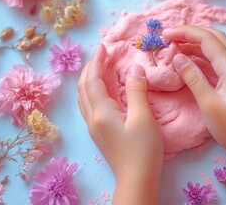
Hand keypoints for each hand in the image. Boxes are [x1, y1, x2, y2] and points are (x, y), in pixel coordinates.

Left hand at [78, 44, 162, 203]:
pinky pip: (88, 105)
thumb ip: (137, 91)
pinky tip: (101, 90)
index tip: (103, 46)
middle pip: (83, 87)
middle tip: (101, 54)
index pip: (93, 80)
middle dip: (90, 67)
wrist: (137, 179)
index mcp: (101, 113)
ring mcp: (93, 127)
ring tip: (99, 67)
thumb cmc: (143, 150)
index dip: (97, 61)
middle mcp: (92, 118)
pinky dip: (92, 91)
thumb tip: (135, 68)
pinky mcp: (99, 133)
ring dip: (88, 79)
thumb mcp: (143, 118)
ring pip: (83, 97)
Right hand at [163, 26, 225, 154]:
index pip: (207, 39)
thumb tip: (177, 58)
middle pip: (215, 37)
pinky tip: (194, 59)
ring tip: (178, 46)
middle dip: (192, 33)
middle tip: (171, 37)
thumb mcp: (208, 103)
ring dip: (199, 43)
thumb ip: (192, 77)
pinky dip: (207, 54)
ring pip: (220, 46)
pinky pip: (223, 57)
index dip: (185, 33)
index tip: (166, 34)